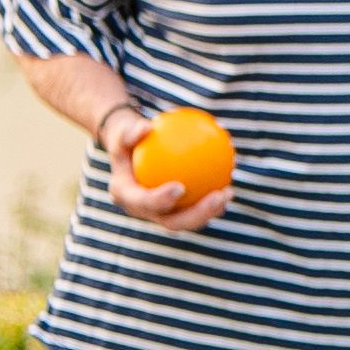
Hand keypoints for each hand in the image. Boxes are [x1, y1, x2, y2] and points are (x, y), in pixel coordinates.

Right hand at [101, 111, 230, 235]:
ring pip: (189, 220)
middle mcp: (145, 212)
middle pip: (172, 222)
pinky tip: (228, 186)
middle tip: (217, 197)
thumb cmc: (128, 141)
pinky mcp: (176, 213)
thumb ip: (129, 132)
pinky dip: (213, 201)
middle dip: (197, 215)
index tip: (180, 186)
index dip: (161, 200)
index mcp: (127, 197)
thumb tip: (146, 127)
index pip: (144, 203)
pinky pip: (196, 208)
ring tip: (228, 193)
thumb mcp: (121, 133)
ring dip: (211, 211)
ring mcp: (162, 215)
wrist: (130, 157)